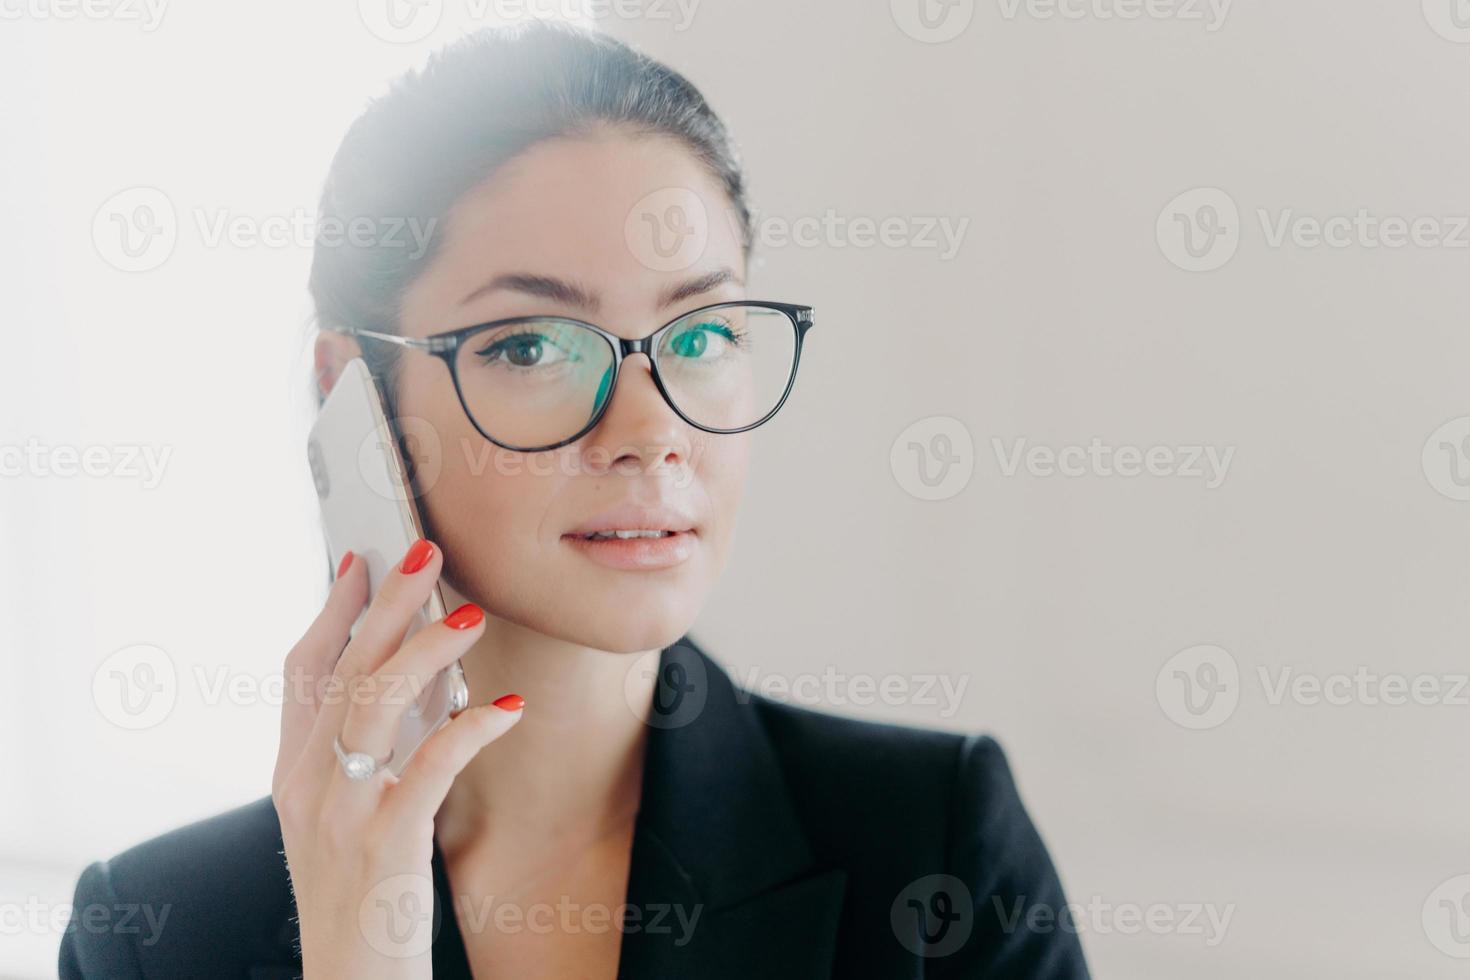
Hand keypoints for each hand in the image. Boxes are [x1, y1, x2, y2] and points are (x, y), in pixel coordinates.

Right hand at [272, 538, 522, 977]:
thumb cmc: (362, 894)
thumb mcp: (351, 813)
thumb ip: (372, 748)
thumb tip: (418, 674)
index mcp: (294, 772)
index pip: (301, 671)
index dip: (331, 609)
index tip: (362, 559)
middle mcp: (306, 785)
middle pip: (343, 671)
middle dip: (386, 603)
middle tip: (426, 550)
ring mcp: (340, 814)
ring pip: (374, 706)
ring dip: (425, 651)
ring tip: (471, 614)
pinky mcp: (384, 845)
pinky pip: (427, 770)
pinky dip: (469, 730)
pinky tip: (506, 707)